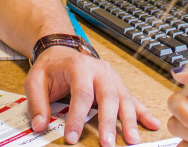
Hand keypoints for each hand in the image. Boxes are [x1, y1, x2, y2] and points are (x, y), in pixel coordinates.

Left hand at [24, 45, 160, 145]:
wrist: (61, 50)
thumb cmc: (50, 67)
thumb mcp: (35, 79)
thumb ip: (37, 102)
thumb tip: (40, 125)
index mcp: (79, 66)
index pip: (81, 93)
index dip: (78, 117)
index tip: (72, 137)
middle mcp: (99, 69)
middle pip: (108, 96)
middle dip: (108, 122)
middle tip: (107, 144)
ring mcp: (111, 77)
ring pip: (123, 98)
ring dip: (129, 120)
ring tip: (132, 140)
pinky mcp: (117, 84)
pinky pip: (132, 98)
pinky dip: (143, 112)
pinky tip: (153, 124)